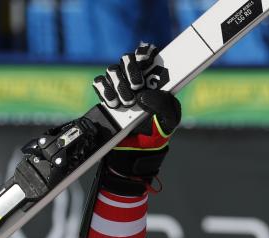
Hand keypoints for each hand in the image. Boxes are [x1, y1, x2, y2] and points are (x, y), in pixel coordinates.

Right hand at [92, 45, 181, 195]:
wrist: (135, 154)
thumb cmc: (157, 134)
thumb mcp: (170, 121)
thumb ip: (165, 105)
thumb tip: (146, 95)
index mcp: (153, 80)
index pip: (146, 54)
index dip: (144, 52)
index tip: (146, 61)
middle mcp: (135, 79)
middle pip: (127, 58)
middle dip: (132, 71)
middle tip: (138, 87)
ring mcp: (118, 87)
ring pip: (112, 70)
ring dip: (119, 85)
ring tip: (127, 104)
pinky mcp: (104, 96)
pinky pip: (99, 82)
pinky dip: (105, 91)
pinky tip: (114, 104)